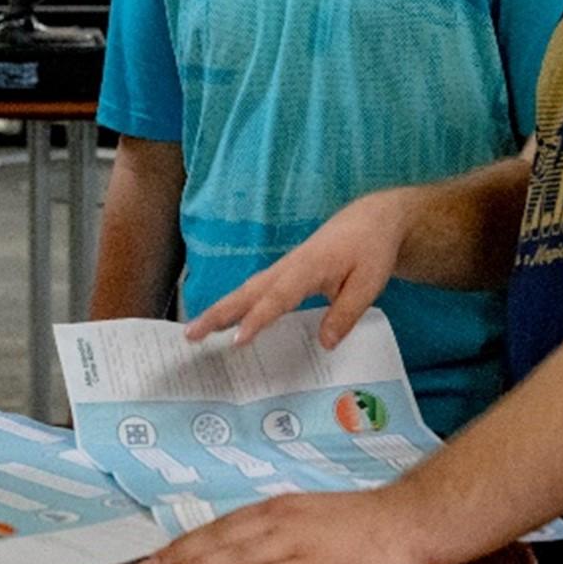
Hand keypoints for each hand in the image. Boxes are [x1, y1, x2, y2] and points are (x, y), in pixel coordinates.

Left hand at [138, 488, 432, 563]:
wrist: (409, 519)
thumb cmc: (368, 524)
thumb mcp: (314, 520)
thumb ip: (281, 532)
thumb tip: (248, 551)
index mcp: (279, 508)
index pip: (222, 526)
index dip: (188, 542)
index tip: (160, 554)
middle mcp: (279, 519)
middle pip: (218, 540)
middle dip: (179, 556)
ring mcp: (294, 542)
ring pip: (232, 557)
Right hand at [184, 187, 416, 348]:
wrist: (371, 220)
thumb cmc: (370, 250)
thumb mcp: (368, 284)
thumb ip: (346, 313)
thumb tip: (324, 343)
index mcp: (308, 267)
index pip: (278, 297)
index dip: (257, 319)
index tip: (236, 340)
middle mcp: (289, 267)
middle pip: (249, 292)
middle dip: (219, 312)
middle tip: (191, 334)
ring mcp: (284, 268)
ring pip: (247, 290)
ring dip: (221, 309)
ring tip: (195, 331)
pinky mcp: (285, 272)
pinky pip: (256, 290)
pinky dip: (236, 305)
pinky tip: (225, 322)